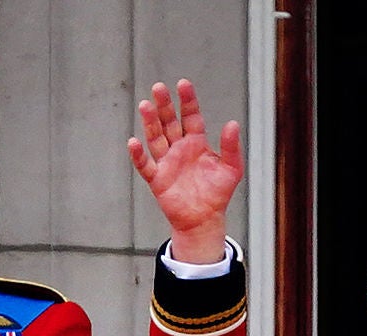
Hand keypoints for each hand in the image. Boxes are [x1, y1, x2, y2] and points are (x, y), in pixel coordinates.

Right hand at [128, 79, 243, 264]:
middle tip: (158, 87)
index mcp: (196, 142)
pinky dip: (138, 155)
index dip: (187, 100)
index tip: (183, 84)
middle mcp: (179, 148)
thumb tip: (232, 123)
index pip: (190, 116)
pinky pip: (145, 165)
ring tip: (145, 105)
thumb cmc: (218, 194)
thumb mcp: (231, 168)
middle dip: (164, 106)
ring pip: (155, 138)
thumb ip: (230, 146)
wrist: (204, 220)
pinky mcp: (157, 179)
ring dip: (150, 123)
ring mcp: (167, 162)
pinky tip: (134, 142)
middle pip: (169, 122)